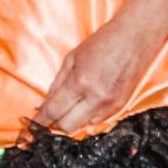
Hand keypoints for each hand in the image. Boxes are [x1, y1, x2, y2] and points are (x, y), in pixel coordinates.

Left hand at [32, 16, 159, 135]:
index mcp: (80, 82)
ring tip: (66, 109)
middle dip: (55, 125)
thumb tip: (43, 105)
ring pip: (84, 127)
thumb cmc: (100, 43)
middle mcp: (96, 98)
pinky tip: (83, 106)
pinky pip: (99, 122)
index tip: (32, 127)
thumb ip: (56, 84)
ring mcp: (111, 105)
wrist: (134, 39)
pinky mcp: (121, 107)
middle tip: (48, 118)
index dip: (40, 121)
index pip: (55, 111)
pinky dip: (87, 118)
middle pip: (68, 126)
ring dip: (72, 121)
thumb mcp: (71, 58)